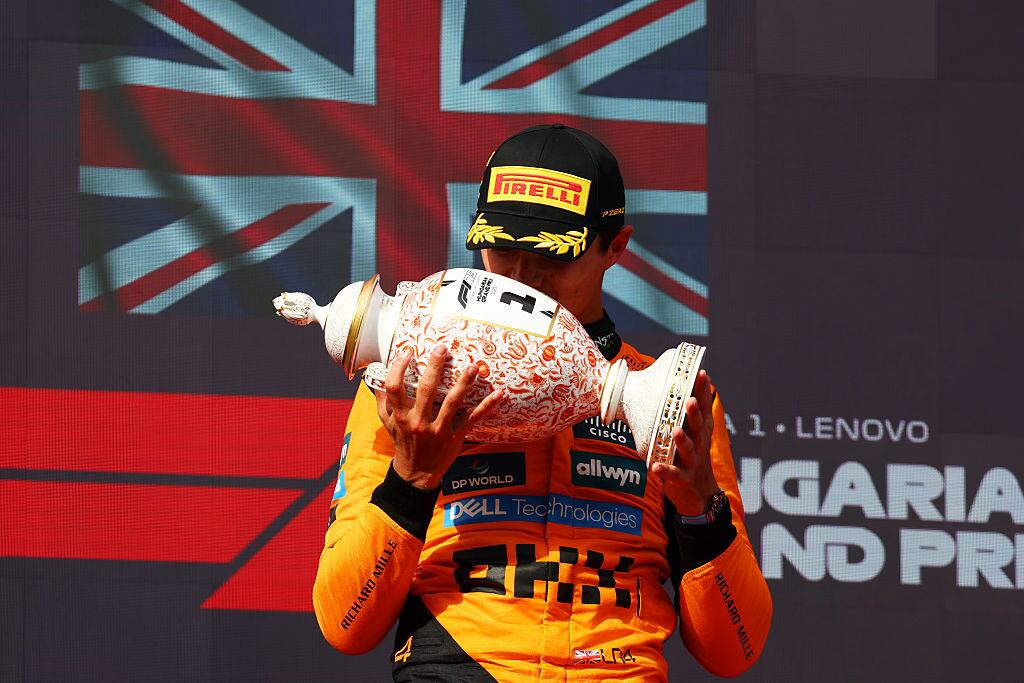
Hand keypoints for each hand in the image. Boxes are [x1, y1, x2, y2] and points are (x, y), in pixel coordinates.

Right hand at [375, 344, 502, 489]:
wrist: (416, 473)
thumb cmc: (402, 441)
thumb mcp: (388, 423)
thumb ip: (383, 400)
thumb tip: (375, 377)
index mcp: (400, 415)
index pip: (394, 387)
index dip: (398, 367)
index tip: (408, 352)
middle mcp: (418, 421)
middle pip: (426, 390)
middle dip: (434, 367)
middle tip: (442, 348)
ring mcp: (438, 430)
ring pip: (452, 403)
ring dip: (463, 383)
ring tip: (472, 367)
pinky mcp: (455, 437)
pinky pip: (472, 419)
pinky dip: (486, 406)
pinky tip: (498, 394)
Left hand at [651, 369, 720, 515]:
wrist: (700, 494)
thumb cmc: (693, 458)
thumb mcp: (695, 436)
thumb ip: (689, 416)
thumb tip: (684, 388)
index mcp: (701, 433)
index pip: (705, 409)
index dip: (704, 392)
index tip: (702, 374)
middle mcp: (700, 445)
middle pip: (698, 427)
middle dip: (695, 413)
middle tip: (690, 399)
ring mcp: (693, 463)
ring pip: (688, 450)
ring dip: (682, 440)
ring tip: (676, 430)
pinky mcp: (683, 479)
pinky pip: (673, 475)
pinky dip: (665, 471)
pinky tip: (655, 467)